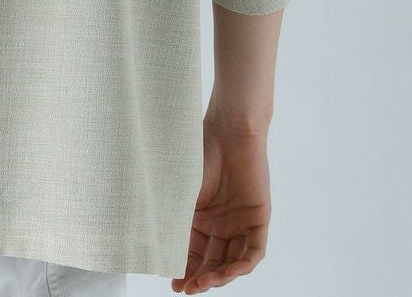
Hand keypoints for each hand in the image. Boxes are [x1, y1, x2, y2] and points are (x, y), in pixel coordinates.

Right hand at [171, 122, 270, 292]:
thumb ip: (173, 219)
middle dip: (199, 278)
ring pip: (231, 261)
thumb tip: (152, 247)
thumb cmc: (199, 155)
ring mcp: (240, 223)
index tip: (172, 284)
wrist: (228, 131)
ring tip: (202, 284)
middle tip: (186, 289)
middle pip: (212, 261)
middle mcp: (220, 223)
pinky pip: (253, 252)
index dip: (183, 269)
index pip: (192, 251)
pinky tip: (227, 273)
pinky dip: (241, 266)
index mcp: (199, 217)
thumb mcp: (181, 192)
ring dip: (218, 276)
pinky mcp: (258, 219)